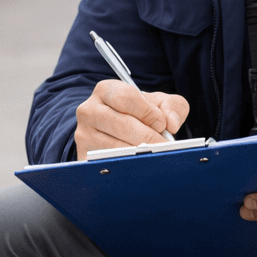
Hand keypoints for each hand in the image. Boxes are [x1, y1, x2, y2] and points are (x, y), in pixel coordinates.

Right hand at [74, 80, 189, 159]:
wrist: (115, 132)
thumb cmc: (138, 115)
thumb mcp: (157, 104)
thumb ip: (172, 106)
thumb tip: (171, 124)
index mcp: (106, 90)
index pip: (127, 98)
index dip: (148, 113)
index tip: (161, 125)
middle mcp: (89, 110)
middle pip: (121, 124)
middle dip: (148, 137)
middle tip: (163, 146)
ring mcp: (83, 134)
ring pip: (114, 147)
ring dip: (138, 154)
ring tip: (154, 156)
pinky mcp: (84, 155)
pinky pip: (107, 163)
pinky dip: (126, 166)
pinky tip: (139, 166)